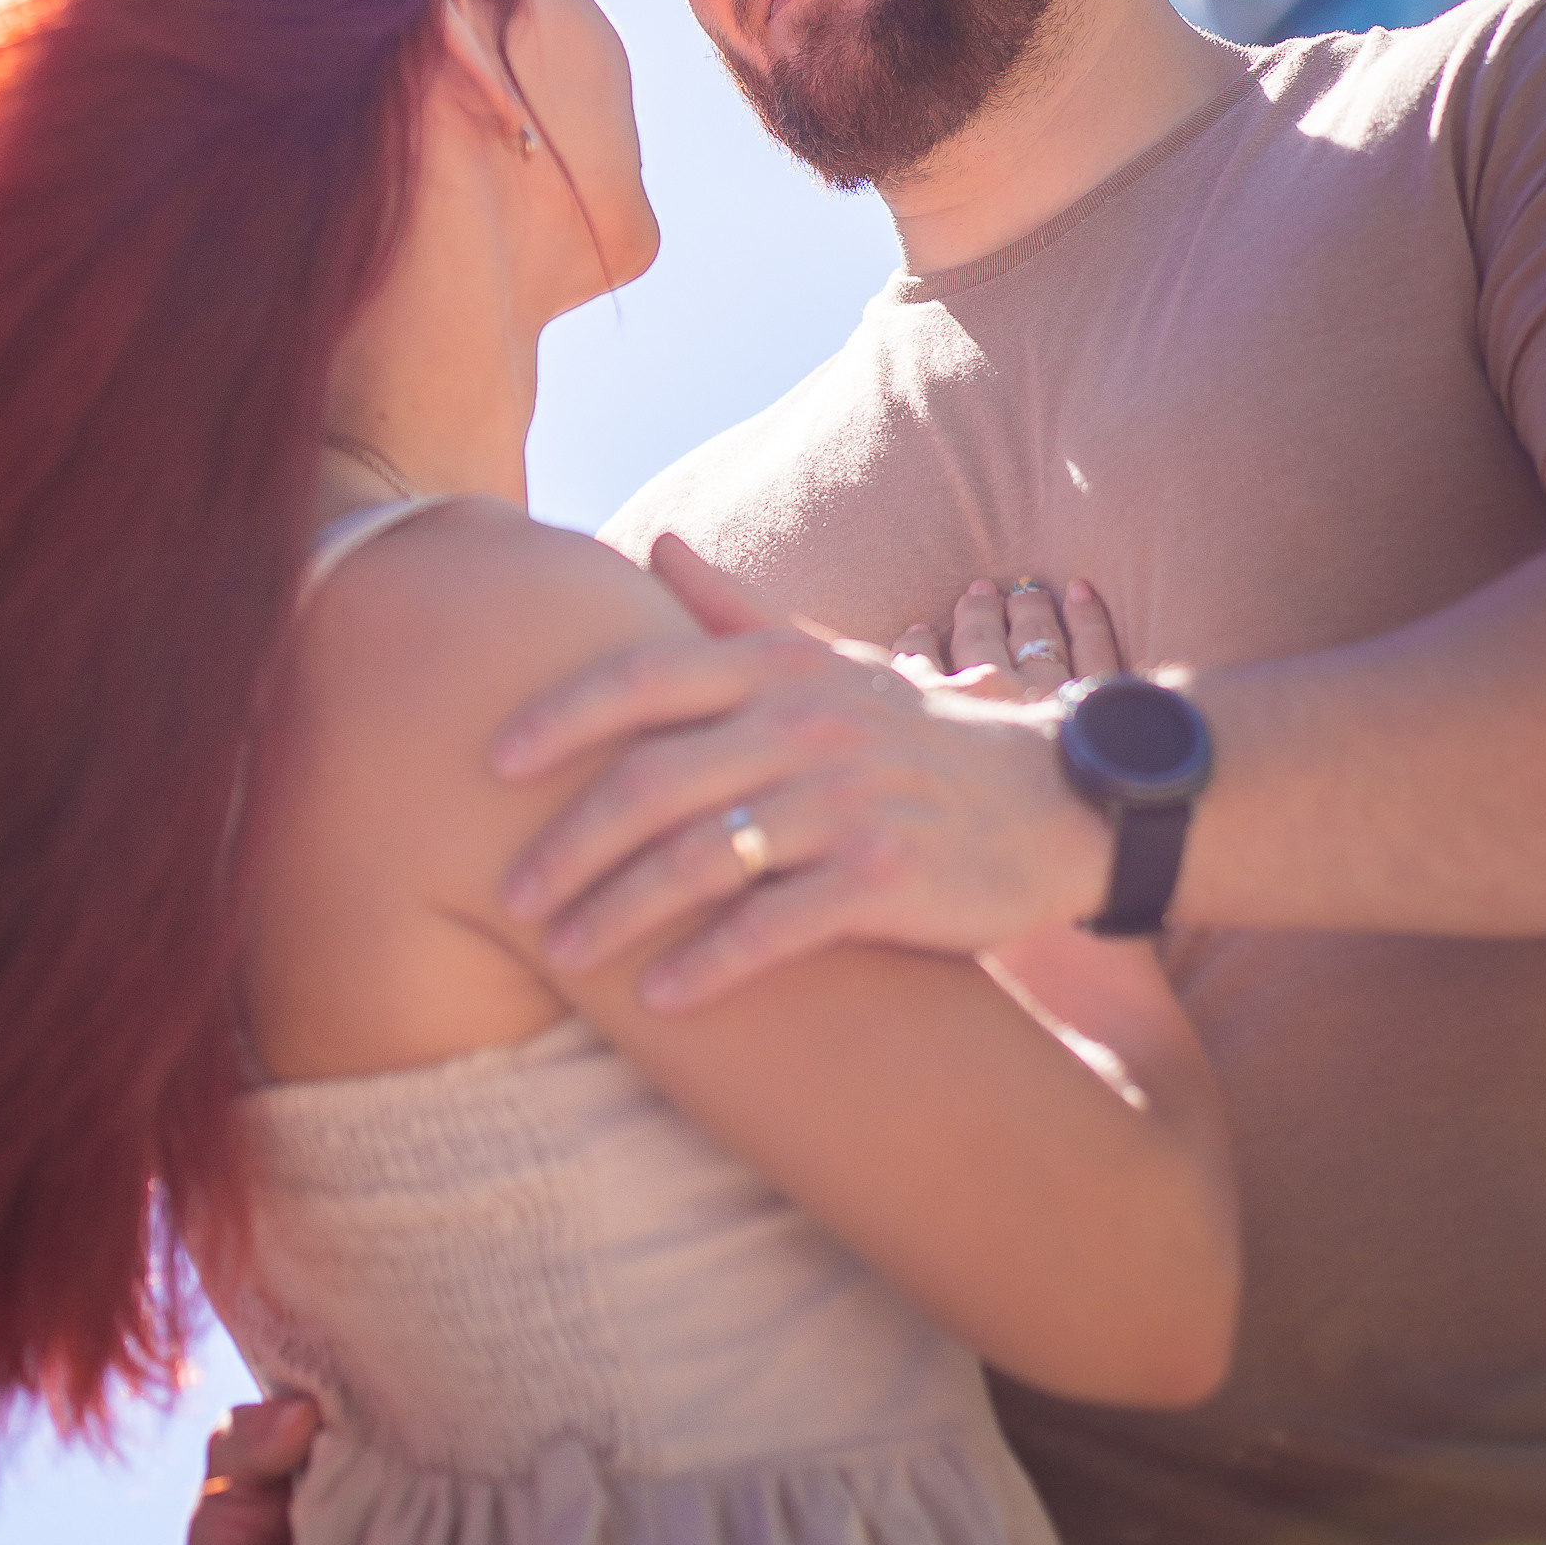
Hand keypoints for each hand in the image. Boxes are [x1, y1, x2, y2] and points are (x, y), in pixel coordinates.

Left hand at [495, 537, 1109, 1006]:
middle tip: (510, 896)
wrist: (1055, 801)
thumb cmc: (917, 738)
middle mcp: (807, 724)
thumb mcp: (828, 661)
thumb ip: (732, 611)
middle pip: (650, 781)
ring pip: (699, 860)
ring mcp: (847, 800)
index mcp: (781, 668)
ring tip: (564, 956)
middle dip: (566, 845)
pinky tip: (658, 1000)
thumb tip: (656, 544)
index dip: (559, 718)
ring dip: (617, 914)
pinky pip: (772, 926)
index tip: (490, 762)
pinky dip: (706, 966)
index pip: (643, 680)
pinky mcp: (885, 876)